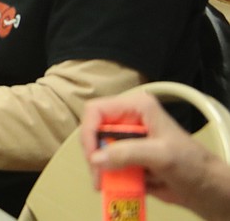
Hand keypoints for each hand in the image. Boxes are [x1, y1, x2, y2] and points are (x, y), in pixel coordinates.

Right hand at [81, 92, 229, 218]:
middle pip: (94, 132)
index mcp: (137, 107)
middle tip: (99, 177)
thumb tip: (96, 158)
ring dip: (100, 170)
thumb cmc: (192, 164)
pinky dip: (109, 177)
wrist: (207, 189)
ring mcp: (127, 140)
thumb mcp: (161, 155)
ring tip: (106, 186)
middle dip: (94, 156)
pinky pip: (107, 165)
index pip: (97, 110)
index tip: (92, 156)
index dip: (89, 131)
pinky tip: (116, 186)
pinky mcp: (128, 158)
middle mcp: (128, 120)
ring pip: (98, 151)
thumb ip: (128, 153)